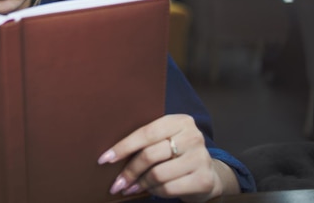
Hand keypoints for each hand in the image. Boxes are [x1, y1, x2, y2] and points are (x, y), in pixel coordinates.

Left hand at [97, 114, 238, 201]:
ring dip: (140, 183)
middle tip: (116, 183)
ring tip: (131, 187)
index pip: (146, 132)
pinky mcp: (203, 179)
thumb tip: (111, 153)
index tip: (105, 159)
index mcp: (180, 121)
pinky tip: (150, 190)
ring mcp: (201, 158)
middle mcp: (193, 137)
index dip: (123, 147)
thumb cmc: (177, 154)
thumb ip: (147, 139)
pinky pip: (168, 188)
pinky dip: (154, 192)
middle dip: (129, 171)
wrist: (208, 173)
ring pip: (157, 174)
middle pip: (150, 154)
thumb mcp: (165, 139)